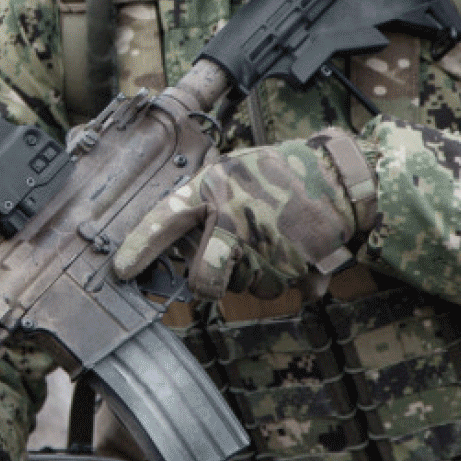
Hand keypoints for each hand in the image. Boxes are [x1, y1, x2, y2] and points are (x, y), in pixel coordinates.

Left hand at [113, 137, 361, 299]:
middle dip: (209, 284)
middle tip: (216, 276)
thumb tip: (180, 240)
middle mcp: (234, 220)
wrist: (339, 178)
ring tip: (270, 239)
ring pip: (243, 288)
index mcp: (214, 190)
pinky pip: (276, 290)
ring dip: (253, 274)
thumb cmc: (281, 172)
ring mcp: (263, 248)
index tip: (121, 271)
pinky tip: (292, 250)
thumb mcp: (235, 170)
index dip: (139, 247)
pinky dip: (284, 277)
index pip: (165, 220)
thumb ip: (207, 199)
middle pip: (204, 279)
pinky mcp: (292, 268)